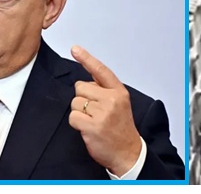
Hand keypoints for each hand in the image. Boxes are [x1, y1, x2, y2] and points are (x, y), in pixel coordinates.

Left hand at [68, 45, 141, 176]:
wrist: (127, 152)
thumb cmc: (121, 128)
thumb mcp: (120, 104)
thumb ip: (105, 90)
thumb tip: (86, 80)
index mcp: (119, 92)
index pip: (101, 70)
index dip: (86, 58)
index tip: (75, 48)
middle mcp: (112, 99)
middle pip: (80, 87)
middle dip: (82, 98)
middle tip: (94, 111)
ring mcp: (103, 113)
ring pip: (75, 102)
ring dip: (79, 113)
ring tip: (93, 121)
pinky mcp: (92, 126)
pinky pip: (73, 117)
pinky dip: (77, 123)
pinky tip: (88, 129)